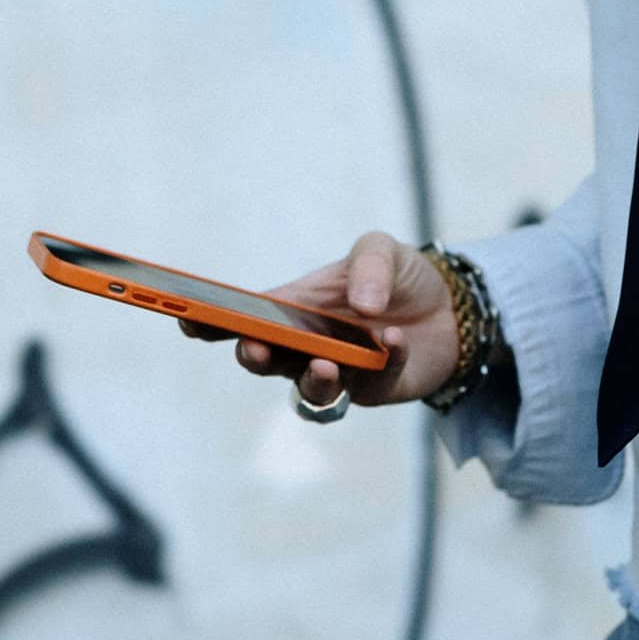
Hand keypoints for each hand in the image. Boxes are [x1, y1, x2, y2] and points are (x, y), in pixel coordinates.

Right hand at [177, 231, 463, 412]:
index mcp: (292, 307)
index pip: (241, 318)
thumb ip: (368, 266)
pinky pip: (368, 386)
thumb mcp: (382, 250)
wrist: (452, 309)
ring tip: (326, 364)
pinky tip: (393, 342)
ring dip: (312, 379)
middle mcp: (305, 344)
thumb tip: (361, 305)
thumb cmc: (400, 276)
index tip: (185, 318)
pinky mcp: (374, 389)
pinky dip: (380, 364)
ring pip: (307, 389)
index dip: (208, 321)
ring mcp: (337, 371)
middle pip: (263, 360)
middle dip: (253, 356)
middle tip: (256, 348)